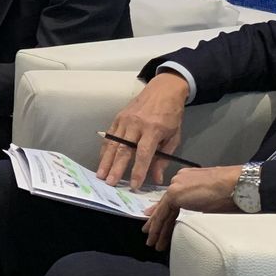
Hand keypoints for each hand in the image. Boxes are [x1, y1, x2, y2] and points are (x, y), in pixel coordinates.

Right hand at [96, 72, 190, 189]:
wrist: (163, 90)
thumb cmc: (171, 115)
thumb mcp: (174, 136)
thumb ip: (164, 158)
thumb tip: (156, 178)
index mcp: (154, 129)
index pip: (144, 154)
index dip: (138, 171)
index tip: (134, 185)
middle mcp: (137, 124)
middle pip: (124, 149)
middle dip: (116, 168)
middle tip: (110, 183)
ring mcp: (125, 119)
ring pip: (113, 143)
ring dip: (106, 160)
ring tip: (101, 175)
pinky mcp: (118, 117)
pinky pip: (110, 135)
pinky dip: (105, 149)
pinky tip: (102, 160)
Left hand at [142, 165, 240, 250]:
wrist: (236, 184)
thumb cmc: (232, 193)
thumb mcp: (212, 202)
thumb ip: (200, 205)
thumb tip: (199, 216)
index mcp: (189, 179)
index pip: (174, 199)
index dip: (165, 212)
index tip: (159, 221)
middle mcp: (180, 180)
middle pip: (166, 205)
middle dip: (157, 221)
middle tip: (150, 233)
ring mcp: (176, 185)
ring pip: (163, 211)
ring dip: (157, 228)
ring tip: (152, 241)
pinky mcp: (175, 194)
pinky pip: (163, 214)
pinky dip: (158, 226)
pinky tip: (155, 236)